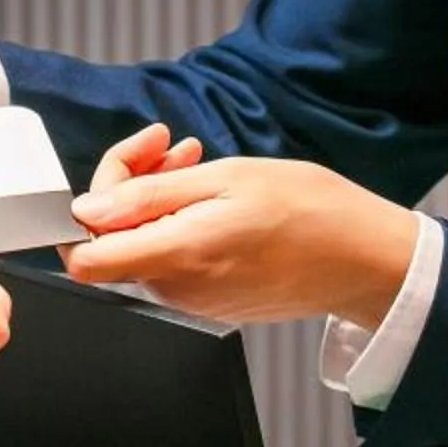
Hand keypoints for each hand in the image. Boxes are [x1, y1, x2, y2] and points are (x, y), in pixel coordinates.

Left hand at [60, 138, 416, 326]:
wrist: (366, 259)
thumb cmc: (313, 212)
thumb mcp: (228, 179)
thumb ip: (149, 195)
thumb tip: (88, 209)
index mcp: (178, 257)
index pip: (84, 259)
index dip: (81, 214)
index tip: (115, 173)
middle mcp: (179, 289)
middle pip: (113, 242)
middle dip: (128, 184)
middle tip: (165, 145)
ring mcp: (194, 300)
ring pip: (143, 246)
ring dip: (157, 197)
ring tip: (196, 161)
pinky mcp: (211, 301)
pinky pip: (172, 259)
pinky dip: (178, 221)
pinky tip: (210, 194)